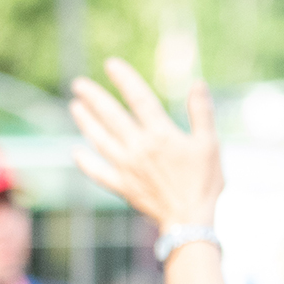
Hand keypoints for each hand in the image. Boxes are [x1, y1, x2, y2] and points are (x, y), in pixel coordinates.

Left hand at [69, 58, 221, 228]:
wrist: (190, 219)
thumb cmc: (204, 181)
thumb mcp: (209, 144)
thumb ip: (201, 112)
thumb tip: (197, 83)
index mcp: (161, 135)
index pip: (139, 99)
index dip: (124, 79)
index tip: (111, 64)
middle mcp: (138, 148)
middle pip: (110, 117)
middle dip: (93, 98)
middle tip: (78, 84)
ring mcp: (126, 168)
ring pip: (99, 140)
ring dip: (85, 122)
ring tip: (74, 107)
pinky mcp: (121, 186)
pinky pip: (97, 172)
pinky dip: (85, 162)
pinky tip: (75, 151)